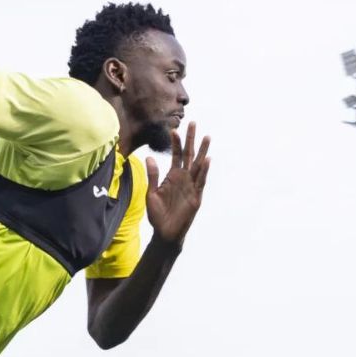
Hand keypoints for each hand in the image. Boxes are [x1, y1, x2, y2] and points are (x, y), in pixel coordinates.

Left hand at [145, 121, 210, 246]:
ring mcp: (191, 186)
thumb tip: (149, 158)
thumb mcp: (151, 193)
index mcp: (172, 176)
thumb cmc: (158, 215)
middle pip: (188, 155)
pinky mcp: (196, 197)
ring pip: (198, 165)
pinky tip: (206, 159)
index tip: (173, 129)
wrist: (164, 233)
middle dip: (191, 140)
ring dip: (202, 151)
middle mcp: (183, 178)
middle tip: (193, 123)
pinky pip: (200, 181)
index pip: (175, 155)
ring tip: (206, 136)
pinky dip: (203, 171)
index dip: (175, 143)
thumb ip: (153, 176)